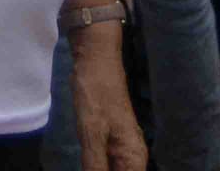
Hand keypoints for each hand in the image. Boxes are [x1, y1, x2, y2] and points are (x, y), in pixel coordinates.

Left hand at [69, 27, 148, 170]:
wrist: (96, 59)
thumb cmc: (96, 92)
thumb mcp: (92, 133)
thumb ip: (95, 166)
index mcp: (134, 158)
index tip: (92, 168)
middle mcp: (133, 157)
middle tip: (86, 161)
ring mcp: (122, 149)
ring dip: (97, 169)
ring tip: (85, 158)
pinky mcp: (112, 140)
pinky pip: (107, 163)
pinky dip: (96, 166)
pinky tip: (85, 162)